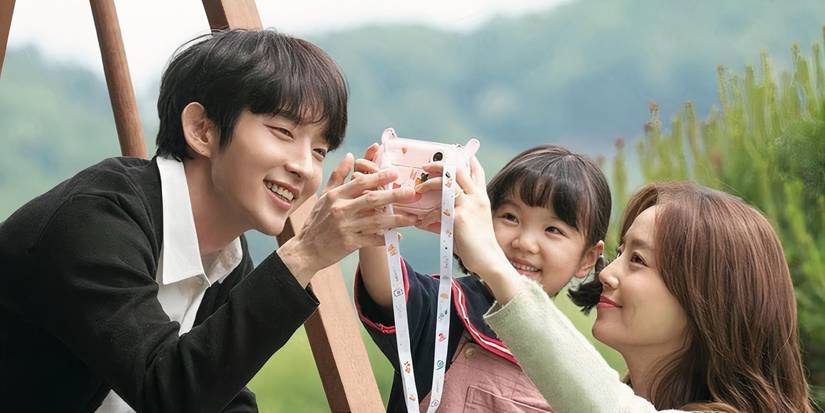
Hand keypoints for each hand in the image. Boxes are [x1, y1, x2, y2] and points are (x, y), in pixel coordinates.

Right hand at [278, 153, 418, 285]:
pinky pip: (373, 239)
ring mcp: (346, 227)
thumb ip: (338, 176)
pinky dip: (386, 237)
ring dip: (396, 219)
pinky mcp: (350, 243)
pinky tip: (398, 235)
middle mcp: (340, 209)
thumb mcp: (324, 196)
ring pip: (376, 221)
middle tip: (411, 193)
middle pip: (372, 199)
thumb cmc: (317, 221)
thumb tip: (350, 155)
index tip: (395, 174)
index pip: (360, 182)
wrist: (306, 250)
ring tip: (412, 217)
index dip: (379, 177)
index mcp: (335, 196)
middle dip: (394, 196)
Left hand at [414, 157, 508, 273]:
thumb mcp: (468, 223)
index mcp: (481, 197)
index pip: (476, 171)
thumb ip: (451, 214)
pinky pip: (437, 211)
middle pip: (458, 170)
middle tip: (425, 167)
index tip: (456, 151)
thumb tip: (426, 215)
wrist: (488, 260)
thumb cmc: (476, 244)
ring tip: (418, 190)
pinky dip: (426, 216)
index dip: (467, 158)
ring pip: (447, 183)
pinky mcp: (459, 217)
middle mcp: (477, 197)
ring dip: (429, 184)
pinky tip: (420, 223)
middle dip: (440, 165)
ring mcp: (469, 205)